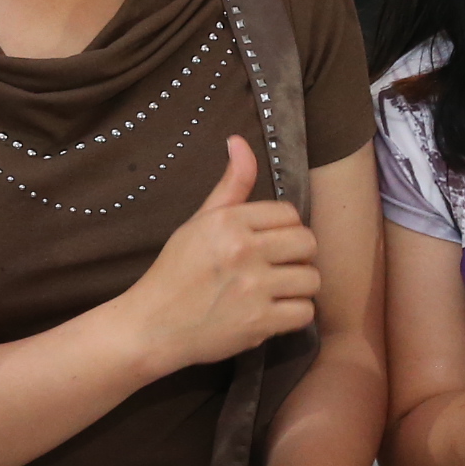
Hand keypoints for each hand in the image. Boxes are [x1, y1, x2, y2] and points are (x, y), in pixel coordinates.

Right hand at [121, 137, 318, 375]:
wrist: (153, 325)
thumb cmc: (176, 272)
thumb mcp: (199, 222)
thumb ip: (230, 185)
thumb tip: (240, 140)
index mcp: (228, 222)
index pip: (289, 213)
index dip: (283, 229)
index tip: (266, 243)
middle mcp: (243, 250)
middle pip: (307, 243)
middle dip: (296, 256)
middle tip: (276, 267)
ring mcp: (254, 288)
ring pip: (311, 278)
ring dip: (298, 287)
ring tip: (275, 290)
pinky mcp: (260, 322)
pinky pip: (305, 312)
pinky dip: (294, 315)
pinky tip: (273, 312)